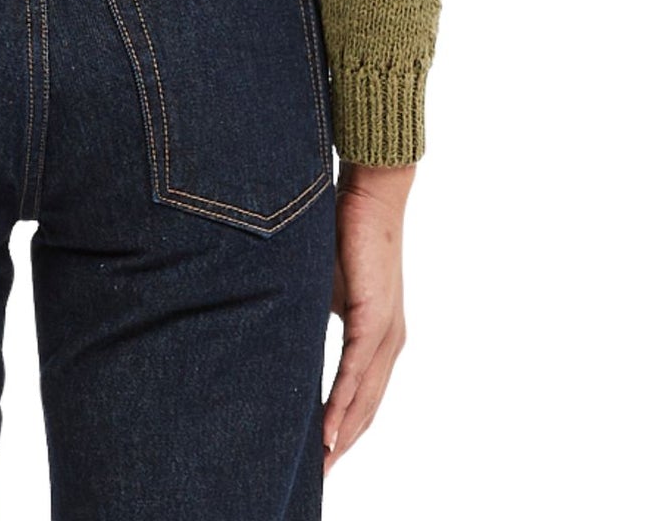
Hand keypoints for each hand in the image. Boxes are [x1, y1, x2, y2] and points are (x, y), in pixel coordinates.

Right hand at [323, 160, 415, 477]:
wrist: (369, 195)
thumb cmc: (343, 232)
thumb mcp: (322, 286)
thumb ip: (309, 314)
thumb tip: (280, 332)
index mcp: (379, 335)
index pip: (362, 394)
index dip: (342, 426)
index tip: (319, 453)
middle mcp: (390, 342)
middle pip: (366, 409)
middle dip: (341, 444)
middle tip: (317, 474)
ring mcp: (386, 334)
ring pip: (364, 400)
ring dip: (341, 436)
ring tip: (319, 465)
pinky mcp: (376, 320)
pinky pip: (357, 374)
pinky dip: (341, 406)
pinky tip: (327, 431)